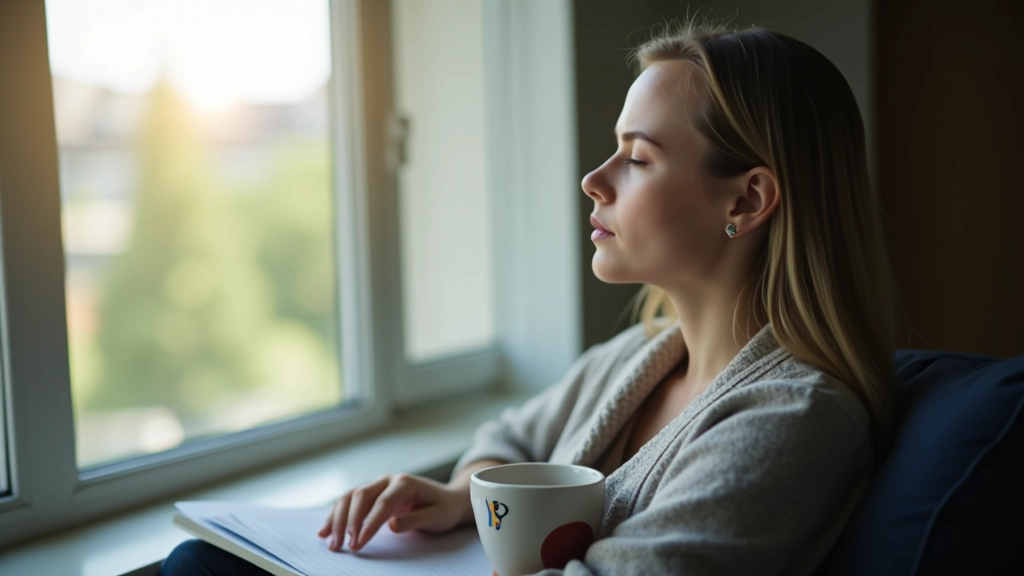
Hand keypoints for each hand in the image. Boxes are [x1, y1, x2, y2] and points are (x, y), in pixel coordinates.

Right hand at [317, 473, 466, 551]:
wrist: (447, 499)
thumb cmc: (444, 509)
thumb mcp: (437, 516)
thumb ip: (415, 520)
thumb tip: (392, 525)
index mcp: (405, 483)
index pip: (382, 503)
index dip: (368, 524)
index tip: (359, 543)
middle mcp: (388, 480)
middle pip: (360, 496)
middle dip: (350, 522)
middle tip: (345, 547)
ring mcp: (378, 485)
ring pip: (350, 497)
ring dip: (338, 519)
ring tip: (332, 543)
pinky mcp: (372, 494)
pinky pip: (349, 502)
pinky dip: (336, 515)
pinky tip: (325, 531)